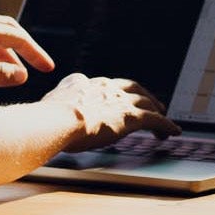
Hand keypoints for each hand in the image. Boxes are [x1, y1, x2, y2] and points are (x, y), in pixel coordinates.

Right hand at [40, 74, 173, 148]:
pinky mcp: (131, 116)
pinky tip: (173, 131)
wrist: (58, 121)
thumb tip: (42, 117)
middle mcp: (103, 87)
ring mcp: (118, 100)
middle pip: (130, 88)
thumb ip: (52, 108)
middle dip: (142, 95)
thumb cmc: (47, 120)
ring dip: (156, 109)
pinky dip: (166, 125)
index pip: (102, 85)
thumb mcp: (47, 108)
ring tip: (163, 118)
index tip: (114, 99)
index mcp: (82, 83)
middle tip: (150, 103)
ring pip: (145, 102)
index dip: (111, 92)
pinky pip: (155, 119)